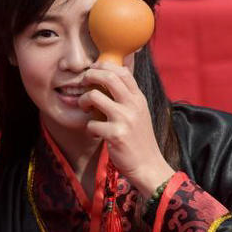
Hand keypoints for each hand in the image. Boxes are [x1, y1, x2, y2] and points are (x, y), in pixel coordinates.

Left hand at [78, 60, 173, 196]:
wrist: (148, 165)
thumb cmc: (139, 139)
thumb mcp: (139, 113)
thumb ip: (127, 97)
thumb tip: (110, 78)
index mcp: (138, 98)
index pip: (122, 71)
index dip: (104, 66)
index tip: (93, 70)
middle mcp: (133, 105)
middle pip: (108, 77)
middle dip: (90, 75)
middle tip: (83, 82)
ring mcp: (125, 119)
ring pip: (94, 96)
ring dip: (84, 101)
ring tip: (85, 108)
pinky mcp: (115, 135)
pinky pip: (92, 123)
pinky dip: (89, 128)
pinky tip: (94, 133)